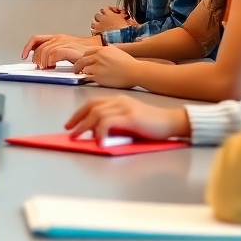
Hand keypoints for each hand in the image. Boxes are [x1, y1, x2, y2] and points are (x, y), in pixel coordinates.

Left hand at [22, 33, 101, 68]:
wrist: (97, 52)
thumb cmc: (83, 54)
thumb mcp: (65, 52)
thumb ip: (54, 54)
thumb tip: (42, 63)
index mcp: (57, 38)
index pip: (36, 39)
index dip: (27, 47)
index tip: (23, 56)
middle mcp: (59, 38)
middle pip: (40, 47)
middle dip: (36, 58)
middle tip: (40, 67)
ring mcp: (65, 42)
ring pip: (45, 50)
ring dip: (43, 61)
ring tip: (46, 67)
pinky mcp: (70, 48)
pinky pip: (55, 53)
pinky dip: (50, 60)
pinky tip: (52, 65)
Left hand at [64, 96, 189, 141]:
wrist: (171, 122)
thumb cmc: (152, 125)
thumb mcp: (129, 121)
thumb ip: (114, 123)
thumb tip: (95, 133)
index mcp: (118, 100)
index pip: (93, 103)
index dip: (79, 112)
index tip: (70, 123)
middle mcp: (119, 101)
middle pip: (91, 107)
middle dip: (77, 119)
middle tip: (69, 131)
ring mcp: (125, 108)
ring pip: (97, 114)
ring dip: (84, 126)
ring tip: (78, 137)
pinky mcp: (131, 117)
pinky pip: (108, 122)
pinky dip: (100, 131)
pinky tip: (98, 141)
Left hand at [74, 45, 142, 88]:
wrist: (135, 71)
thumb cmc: (130, 64)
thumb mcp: (118, 52)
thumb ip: (108, 53)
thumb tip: (103, 55)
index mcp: (103, 49)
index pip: (88, 52)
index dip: (84, 58)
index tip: (83, 61)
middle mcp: (99, 56)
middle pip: (82, 59)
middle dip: (79, 65)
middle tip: (77, 69)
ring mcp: (97, 65)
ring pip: (83, 68)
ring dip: (82, 72)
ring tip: (81, 75)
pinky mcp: (98, 76)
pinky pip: (87, 77)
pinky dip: (86, 78)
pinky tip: (86, 80)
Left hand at [90, 6, 132, 35]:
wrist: (122, 39)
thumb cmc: (127, 30)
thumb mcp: (130, 22)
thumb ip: (127, 18)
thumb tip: (128, 18)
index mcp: (111, 15)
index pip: (105, 9)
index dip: (107, 11)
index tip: (111, 13)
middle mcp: (104, 19)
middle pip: (97, 15)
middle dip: (100, 17)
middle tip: (104, 21)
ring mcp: (99, 26)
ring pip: (93, 23)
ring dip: (96, 25)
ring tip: (100, 28)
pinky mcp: (97, 33)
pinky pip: (92, 31)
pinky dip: (94, 33)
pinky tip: (97, 35)